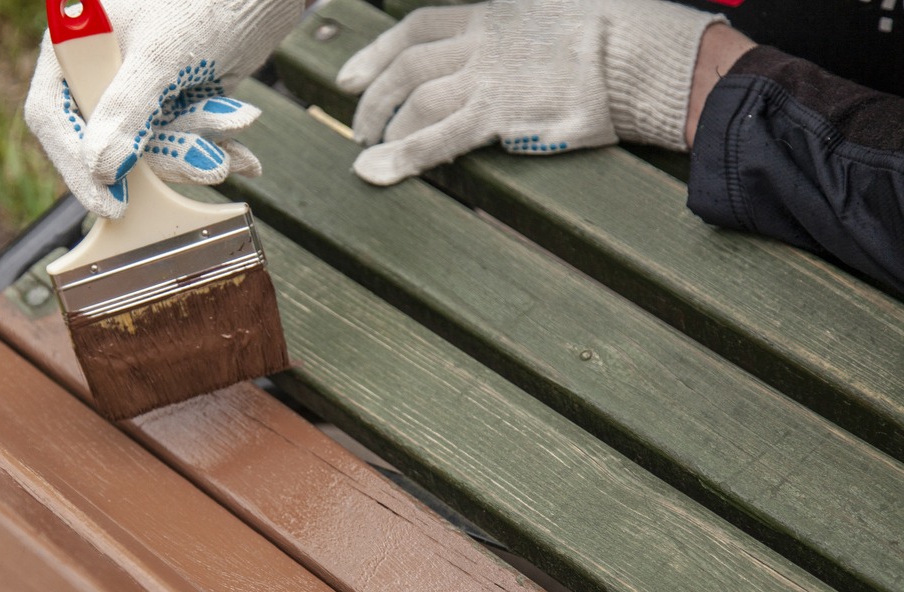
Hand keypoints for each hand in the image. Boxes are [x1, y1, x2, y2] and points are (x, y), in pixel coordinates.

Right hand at [25, 0, 303, 216]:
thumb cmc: (200, 3)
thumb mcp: (161, 56)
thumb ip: (127, 110)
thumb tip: (99, 169)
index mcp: (74, 50)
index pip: (54, 120)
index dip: (77, 168)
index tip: (111, 203)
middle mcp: (99, 76)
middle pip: (108, 147)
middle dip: (166, 155)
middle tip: (211, 163)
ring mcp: (136, 96)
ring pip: (151, 151)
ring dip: (199, 148)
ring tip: (235, 124)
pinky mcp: (170, 108)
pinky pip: (181, 146)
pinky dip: (212, 148)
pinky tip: (242, 150)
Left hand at [336, 0, 724, 185]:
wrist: (643, 53)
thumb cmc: (618, 33)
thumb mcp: (559, 12)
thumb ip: (526, 28)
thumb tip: (518, 51)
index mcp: (494, 12)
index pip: (418, 28)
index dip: (377, 53)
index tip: (352, 74)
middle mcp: (482, 42)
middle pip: (405, 66)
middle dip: (372, 97)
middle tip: (359, 126)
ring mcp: (487, 78)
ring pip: (414, 101)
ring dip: (384, 128)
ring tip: (369, 153)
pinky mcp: (499, 116)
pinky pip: (436, 139)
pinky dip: (400, 157)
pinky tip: (373, 174)